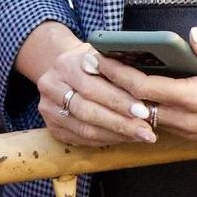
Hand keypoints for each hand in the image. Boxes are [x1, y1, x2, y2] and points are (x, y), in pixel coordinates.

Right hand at [22, 30, 156, 147]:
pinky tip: (124, 138)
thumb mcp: (103, 55)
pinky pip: (81, 139)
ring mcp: (48, 108)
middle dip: (120, 122)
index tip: (143, 110)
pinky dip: (106, 140)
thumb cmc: (93, 62)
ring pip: (85, 129)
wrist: (64, 69)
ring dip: (116, 135)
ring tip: (140, 136)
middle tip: (146, 130)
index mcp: (66, 64)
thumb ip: (117, 68)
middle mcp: (51, 85)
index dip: (118, 101)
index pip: (92, 87)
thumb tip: (148, 86)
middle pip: (88, 111)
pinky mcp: (52, 127)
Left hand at [95, 28, 196, 141]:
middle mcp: (192, 121)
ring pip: (151, 119)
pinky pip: (165, 124)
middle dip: (114, 89)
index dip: (119, 75)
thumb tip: (193, 36)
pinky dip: (147, 110)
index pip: (146, 91)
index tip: (99, 59)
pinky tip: (137, 95)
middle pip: (141, 108)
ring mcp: (195, 130)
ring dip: (128, 101)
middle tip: (91, 69)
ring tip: (107, 79)